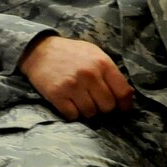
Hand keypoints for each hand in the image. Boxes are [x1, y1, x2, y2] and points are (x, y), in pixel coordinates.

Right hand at [20, 36, 135, 119]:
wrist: (39, 50)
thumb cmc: (71, 53)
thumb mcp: (95, 54)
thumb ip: (110, 72)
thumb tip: (126, 95)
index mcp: (102, 63)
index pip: (123, 92)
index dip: (125, 105)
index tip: (122, 109)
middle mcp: (89, 74)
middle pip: (108, 106)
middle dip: (104, 108)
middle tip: (96, 103)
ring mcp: (73, 85)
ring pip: (91, 113)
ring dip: (87, 111)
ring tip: (81, 101)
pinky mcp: (57, 95)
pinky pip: (73, 116)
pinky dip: (73, 113)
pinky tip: (70, 103)